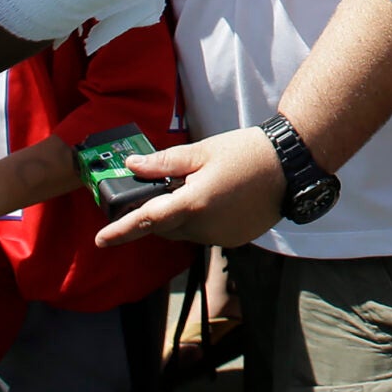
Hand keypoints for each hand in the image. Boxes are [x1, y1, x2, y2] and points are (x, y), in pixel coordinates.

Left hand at [94, 128, 284, 248]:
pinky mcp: (235, 240)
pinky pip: (207, 234)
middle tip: (166, 190)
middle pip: (166, 228)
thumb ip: (164, 162)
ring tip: (203, 187)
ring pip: (187, 232)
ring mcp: (221, 237)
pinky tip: (221, 199)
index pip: (147, 220)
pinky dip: (204, 221)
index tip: (101, 239)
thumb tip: (132, 166)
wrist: (290, 166)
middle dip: (158, 215)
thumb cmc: (246, 153)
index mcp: (193, 203)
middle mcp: (205, 227)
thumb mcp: (202, 151)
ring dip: (183, 217)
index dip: (121, 231)